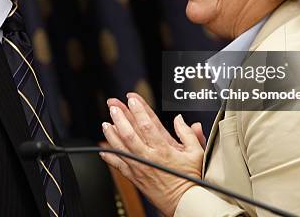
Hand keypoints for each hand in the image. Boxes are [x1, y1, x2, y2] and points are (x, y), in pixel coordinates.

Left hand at [101, 93, 205, 216]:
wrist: (184, 202)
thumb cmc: (190, 179)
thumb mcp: (196, 153)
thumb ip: (188, 133)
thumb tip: (180, 119)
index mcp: (164, 148)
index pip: (148, 124)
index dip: (139, 109)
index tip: (132, 98)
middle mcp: (149, 156)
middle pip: (130, 132)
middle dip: (120, 116)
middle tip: (113, 105)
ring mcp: (140, 166)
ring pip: (121, 147)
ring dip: (112, 133)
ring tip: (106, 122)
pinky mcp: (135, 177)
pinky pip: (118, 165)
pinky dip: (110, 157)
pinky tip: (103, 149)